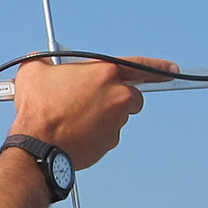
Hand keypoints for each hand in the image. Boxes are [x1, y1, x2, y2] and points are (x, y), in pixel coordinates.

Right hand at [6, 54, 176, 169]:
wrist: (38, 147)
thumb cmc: (38, 108)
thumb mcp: (34, 71)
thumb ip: (46, 60)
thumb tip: (44, 60)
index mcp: (105, 72)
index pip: (140, 66)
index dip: (158, 68)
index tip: (172, 71)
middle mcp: (118, 96)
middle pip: (130, 95)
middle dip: (116, 96)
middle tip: (91, 98)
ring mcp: (116, 122)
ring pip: (118, 116)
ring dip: (103, 115)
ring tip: (74, 116)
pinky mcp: (110, 142)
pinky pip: (108, 134)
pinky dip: (96, 132)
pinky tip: (75, 131)